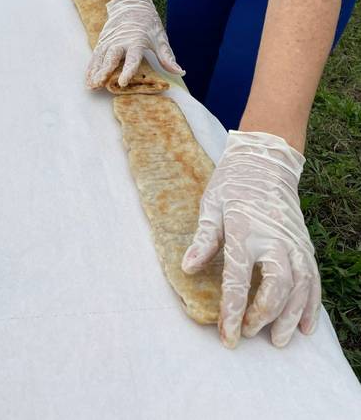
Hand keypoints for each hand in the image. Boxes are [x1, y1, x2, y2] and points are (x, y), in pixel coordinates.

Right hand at [86, 0, 183, 87]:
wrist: (131, 3)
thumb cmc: (148, 23)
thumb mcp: (160, 38)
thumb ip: (167, 57)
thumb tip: (180, 72)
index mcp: (136, 41)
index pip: (132, 58)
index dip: (128, 70)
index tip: (123, 82)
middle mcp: (120, 41)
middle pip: (111, 57)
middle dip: (104, 71)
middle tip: (99, 83)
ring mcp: (109, 41)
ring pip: (100, 58)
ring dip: (95, 71)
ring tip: (91, 85)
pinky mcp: (102, 41)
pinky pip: (95, 56)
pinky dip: (91, 67)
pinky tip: (88, 79)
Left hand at [182, 131, 320, 348]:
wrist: (265, 162)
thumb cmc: (232, 184)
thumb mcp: (211, 205)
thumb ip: (203, 238)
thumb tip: (187, 267)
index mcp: (244, 229)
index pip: (239, 277)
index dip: (233, 310)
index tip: (228, 335)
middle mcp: (274, 238)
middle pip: (278, 285)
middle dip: (265, 315)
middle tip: (250, 333)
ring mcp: (294, 241)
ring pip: (302, 286)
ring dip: (292, 316)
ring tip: (280, 340)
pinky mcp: (304, 244)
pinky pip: (314, 278)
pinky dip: (312, 303)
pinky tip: (307, 325)